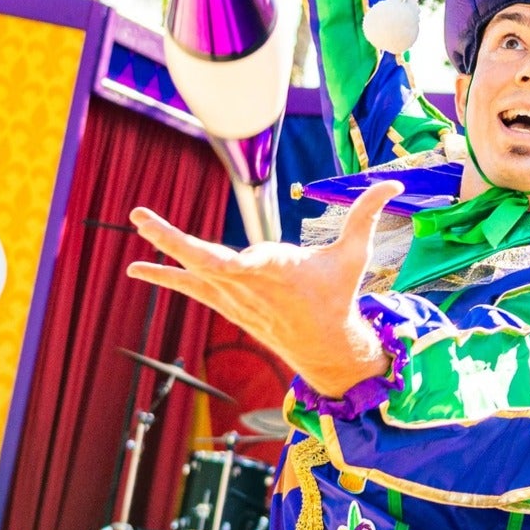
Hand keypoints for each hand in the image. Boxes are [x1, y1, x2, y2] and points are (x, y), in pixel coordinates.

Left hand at [127, 180, 402, 398]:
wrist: (323, 347)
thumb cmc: (338, 295)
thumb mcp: (355, 255)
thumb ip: (366, 214)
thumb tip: (394, 183)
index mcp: (281, 273)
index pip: (259, 259)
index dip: (259, 258)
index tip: (265, 256)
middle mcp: (249, 285)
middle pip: (204, 260)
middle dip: (171, 239)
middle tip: (141, 218)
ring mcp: (232, 296)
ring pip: (191, 269)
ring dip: (162, 246)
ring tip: (137, 221)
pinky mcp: (225, 302)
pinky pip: (189, 286)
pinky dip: (163, 275)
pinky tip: (135, 266)